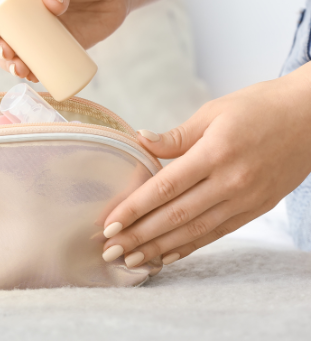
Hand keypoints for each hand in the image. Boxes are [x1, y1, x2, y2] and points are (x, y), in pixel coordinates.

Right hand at [0, 0, 135, 80]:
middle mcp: (17, 7)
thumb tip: (50, 6)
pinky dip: (30, 72)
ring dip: (8, 65)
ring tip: (21, 70)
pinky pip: (34, 61)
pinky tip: (32, 77)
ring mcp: (32, 28)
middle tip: (8, 55)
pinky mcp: (50, 44)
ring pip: (11, 50)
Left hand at [101, 64, 310, 266]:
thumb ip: (176, 136)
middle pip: (176, 216)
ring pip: (195, 231)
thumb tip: (140, 141)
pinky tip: (168, 257)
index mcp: (215, 152)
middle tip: (110, 249)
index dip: (135, 208)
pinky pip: (217, 234)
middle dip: (140, 236)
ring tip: (132, 260)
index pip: (165, 187)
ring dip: (160, 248)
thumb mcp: (213, 112)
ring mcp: (245, 199)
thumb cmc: (258, 107)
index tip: (110, 223)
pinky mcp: (256, 209)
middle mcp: (230, 181)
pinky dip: (190, 247)